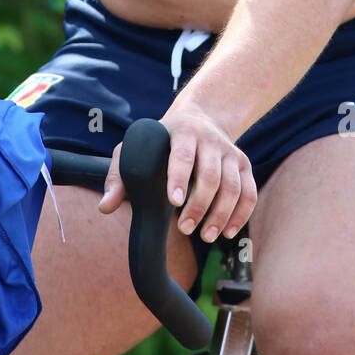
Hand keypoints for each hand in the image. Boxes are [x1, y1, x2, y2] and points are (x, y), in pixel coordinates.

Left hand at [97, 100, 255, 240]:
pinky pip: (249, 193)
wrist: (201, 118)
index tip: (173, 201)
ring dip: (220, 215)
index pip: (183, 155)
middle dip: (199, 205)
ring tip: (205, 236)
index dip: (179, 178)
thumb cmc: (162, 140)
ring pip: (233, 187)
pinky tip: (227, 232)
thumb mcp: (139, 147)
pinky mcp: (244, 165)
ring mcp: (230, 153)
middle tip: (184, 228)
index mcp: (183, 132)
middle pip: (211, 175)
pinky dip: (240, 215)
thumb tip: (106, 207)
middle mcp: (211, 140)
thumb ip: (120, 175)